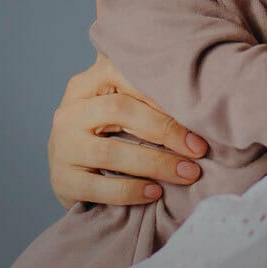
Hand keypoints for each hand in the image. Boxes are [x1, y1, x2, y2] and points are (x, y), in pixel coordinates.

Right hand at [48, 53, 209, 207]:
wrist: (71, 174)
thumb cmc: (108, 134)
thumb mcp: (119, 106)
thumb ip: (146, 90)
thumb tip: (205, 86)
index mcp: (86, 84)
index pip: (122, 74)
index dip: (161, 91)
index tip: (196, 110)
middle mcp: (69, 112)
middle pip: (118, 110)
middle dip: (165, 129)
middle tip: (198, 148)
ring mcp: (62, 147)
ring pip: (110, 152)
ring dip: (156, 164)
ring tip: (188, 173)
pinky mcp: (61, 180)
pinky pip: (98, 187)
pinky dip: (131, 191)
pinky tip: (155, 193)